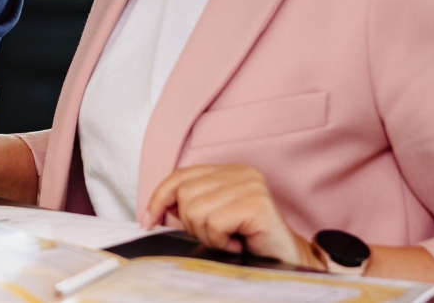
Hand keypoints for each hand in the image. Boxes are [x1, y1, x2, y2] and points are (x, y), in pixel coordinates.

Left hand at [140, 164, 323, 269]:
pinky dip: (220, 240)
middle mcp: (240, 171)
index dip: (158, 199)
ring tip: (227, 240)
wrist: (286, 262)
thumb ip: (187, 208)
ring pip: (196, 210)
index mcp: (227, 171)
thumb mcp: (211, 221)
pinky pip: (214, 222)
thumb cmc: (248, 243)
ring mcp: (250, 185)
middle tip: (214, 237)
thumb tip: (153, 212)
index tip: (147, 221)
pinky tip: (236, 244)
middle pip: (184, 194)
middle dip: (190, 224)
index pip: (179, 175)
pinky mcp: (257, 203)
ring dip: (206, 235)